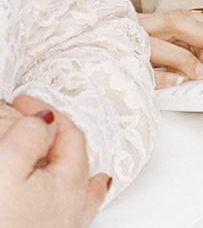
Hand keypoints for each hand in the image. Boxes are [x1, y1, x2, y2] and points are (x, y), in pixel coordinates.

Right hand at [0, 97, 108, 226]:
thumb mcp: (6, 163)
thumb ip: (30, 134)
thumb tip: (44, 120)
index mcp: (68, 186)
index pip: (69, 135)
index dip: (46, 111)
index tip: (24, 101)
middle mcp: (71, 210)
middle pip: (73, 158)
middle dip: (52, 135)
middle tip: (30, 120)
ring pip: (76, 186)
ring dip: (63, 163)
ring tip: (64, 152)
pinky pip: (72, 209)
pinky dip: (77, 192)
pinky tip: (86, 191)